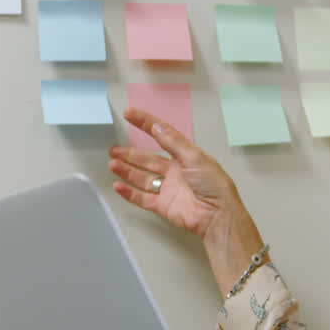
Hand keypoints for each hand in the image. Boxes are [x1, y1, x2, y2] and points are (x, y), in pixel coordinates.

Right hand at [109, 109, 247, 241]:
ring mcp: (168, 189)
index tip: (129, 114)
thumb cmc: (214, 186)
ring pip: (142, 177)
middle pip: (148, 159)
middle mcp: (175, 171)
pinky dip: (129, 192)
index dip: (145, 124)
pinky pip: (142, 198)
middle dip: (130, 153)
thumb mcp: (195, 157)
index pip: (162, 135)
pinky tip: (118, 185)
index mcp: (185, 156)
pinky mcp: (163, 205)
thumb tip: (157, 127)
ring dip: (127, 170)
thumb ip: (173, 143)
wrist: (217, 216)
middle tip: (113, 148)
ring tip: (112, 164)